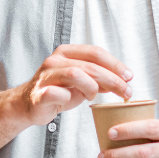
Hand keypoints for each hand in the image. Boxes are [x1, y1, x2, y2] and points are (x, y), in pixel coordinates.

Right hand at [14, 45, 132, 127]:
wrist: (29, 104)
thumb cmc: (57, 91)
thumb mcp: (81, 82)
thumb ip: (99, 78)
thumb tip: (123, 80)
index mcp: (66, 53)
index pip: (95, 52)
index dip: (115, 64)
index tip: (129, 76)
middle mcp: (55, 61)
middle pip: (90, 65)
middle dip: (112, 79)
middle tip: (126, 92)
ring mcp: (45, 76)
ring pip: (75, 74)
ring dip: (92, 87)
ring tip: (94, 96)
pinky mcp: (39, 93)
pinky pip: (57, 94)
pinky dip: (69, 98)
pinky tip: (73, 101)